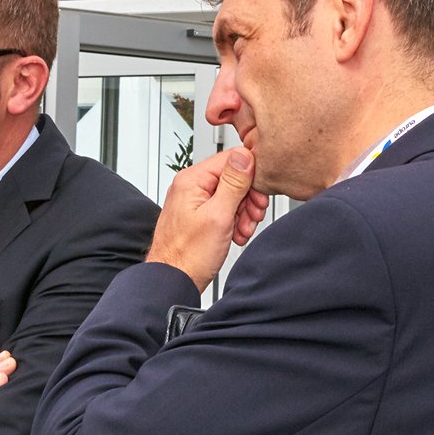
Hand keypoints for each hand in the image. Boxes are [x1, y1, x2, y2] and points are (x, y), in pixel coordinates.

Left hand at [146, 147, 266, 291]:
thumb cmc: (188, 255)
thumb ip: (233, 183)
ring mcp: (194, 200)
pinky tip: (236, 234)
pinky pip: (224, 209)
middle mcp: (190, 186)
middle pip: (233, 177)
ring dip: (243, 213)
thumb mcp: (219, 216)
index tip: (260, 195)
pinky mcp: (198, 214)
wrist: (173, 280)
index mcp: (192, 180)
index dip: (251, 176)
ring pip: (231, 195)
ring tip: (242, 230)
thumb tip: (244, 155)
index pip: (231, 159)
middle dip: (249, 199)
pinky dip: (235, 221)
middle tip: (253, 217)